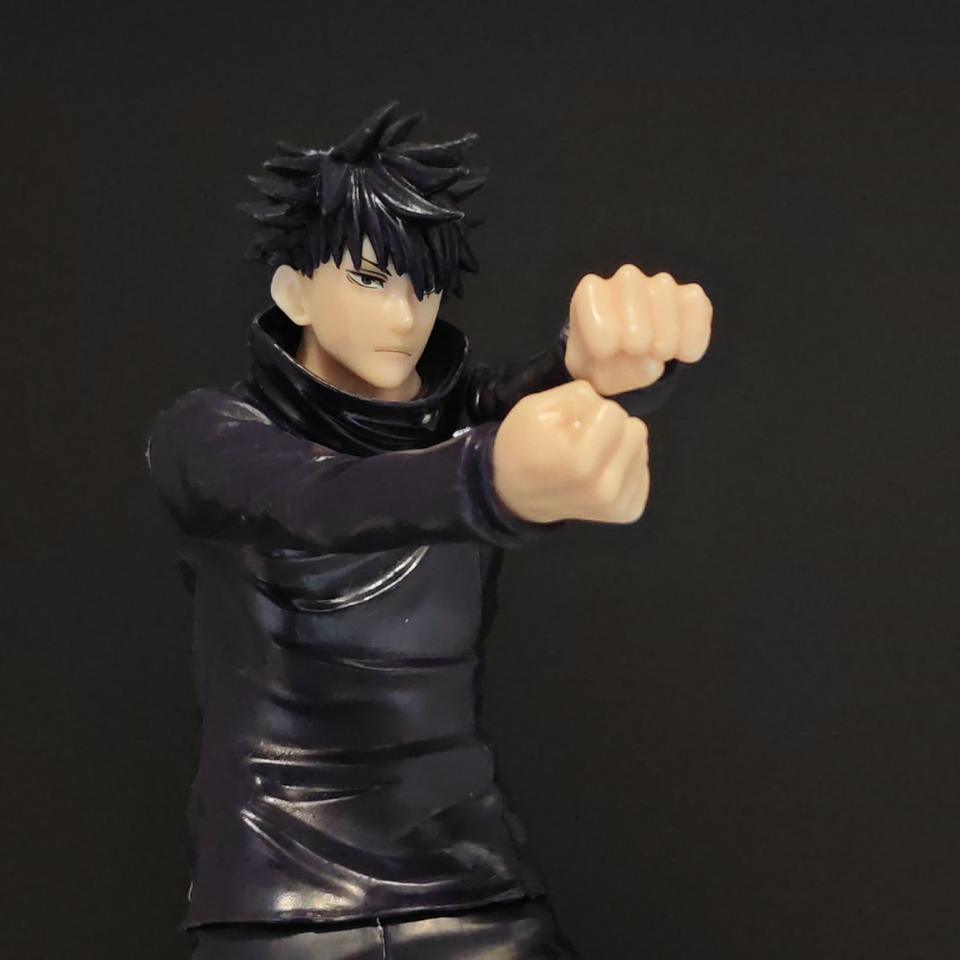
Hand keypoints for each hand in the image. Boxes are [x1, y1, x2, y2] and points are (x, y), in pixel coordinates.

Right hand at [492, 379, 649, 524]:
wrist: (517, 495)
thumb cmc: (523, 448)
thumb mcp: (534, 408)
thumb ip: (576, 395)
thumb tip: (606, 403)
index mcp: (580, 462)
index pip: (614, 413)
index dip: (591, 412)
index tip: (571, 426)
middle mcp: (605, 488)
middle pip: (636, 430)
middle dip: (611, 428)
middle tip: (584, 439)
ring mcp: (619, 504)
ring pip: (642, 448)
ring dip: (619, 446)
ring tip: (590, 456)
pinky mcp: (628, 510)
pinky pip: (643, 470)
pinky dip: (623, 467)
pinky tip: (600, 472)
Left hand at [565, 265, 712, 394]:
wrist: (631, 367)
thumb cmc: (603, 363)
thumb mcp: (590, 371)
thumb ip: (604, 365)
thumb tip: (649, 361)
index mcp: (590, 293)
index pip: (591, 293)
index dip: (601, 325)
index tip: (606, 353)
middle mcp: (624, 280)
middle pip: (630, 283)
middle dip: (635, 324)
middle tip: (637, 351)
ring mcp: (659, 285)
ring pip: (664, 290)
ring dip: (665, 329)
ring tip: (660, 354)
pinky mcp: (690, 297)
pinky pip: (696, 304)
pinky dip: (694, 332)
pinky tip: (685, 354)